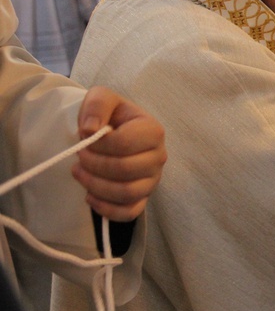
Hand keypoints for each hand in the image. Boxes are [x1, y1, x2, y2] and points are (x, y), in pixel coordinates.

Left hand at [73, 86, 166, 220]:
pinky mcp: (143, 197)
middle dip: (94, 165)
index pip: (124, 144)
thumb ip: (97, 105)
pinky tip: (90, 197)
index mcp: (153, 130)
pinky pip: (130, 212)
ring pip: (127, 193)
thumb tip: (90, 130)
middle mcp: (159, 156)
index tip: (84, 139)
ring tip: (79, 173)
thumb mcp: (102, 98)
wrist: (113, 131)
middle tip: (79, 156)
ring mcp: (153, 179)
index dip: (98, 145)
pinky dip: (107, 209)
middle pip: (125, 170)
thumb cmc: (110, 116)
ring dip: (96, 186)